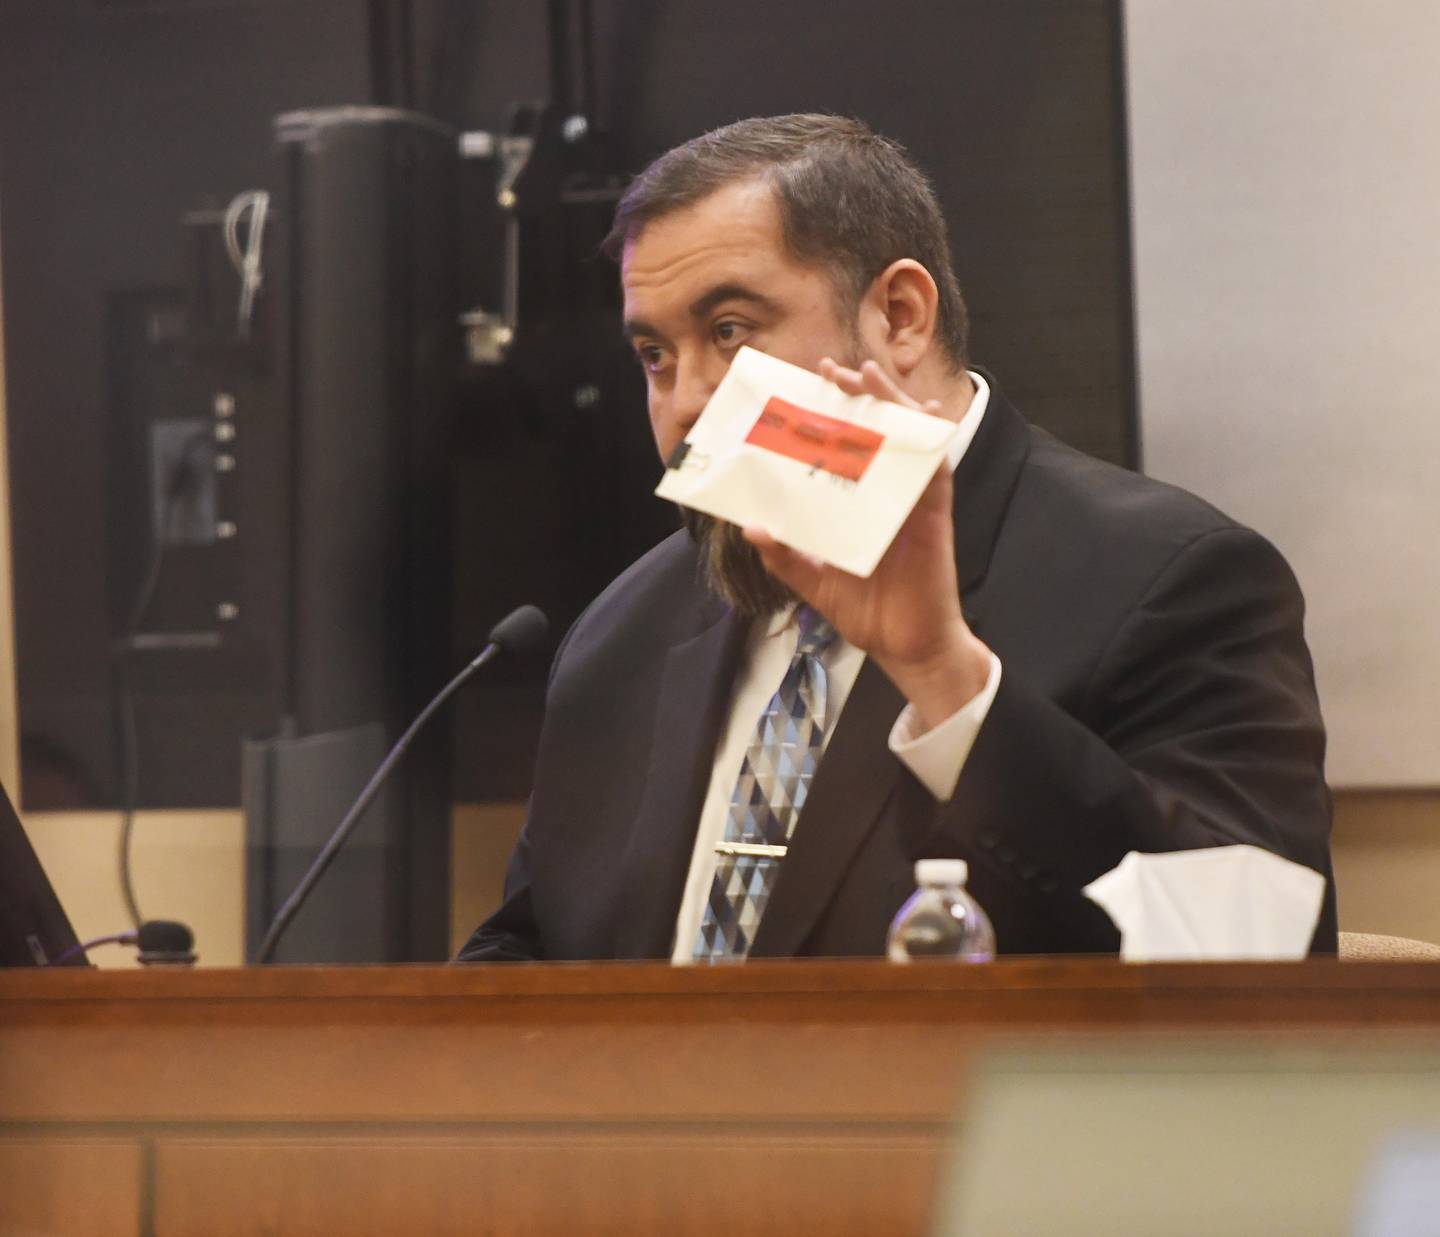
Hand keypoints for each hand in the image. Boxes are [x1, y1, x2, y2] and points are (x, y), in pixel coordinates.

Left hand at [744, 358, 991, 730]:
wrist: (905, 648)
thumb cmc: (868, 613)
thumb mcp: (813, 582)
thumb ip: (785, 555)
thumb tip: (750, 526)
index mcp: (858, 505)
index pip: (845, 449)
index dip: (831, 416)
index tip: (807, 386)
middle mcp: (886, 495)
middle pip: (878, 432)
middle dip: (860, 396)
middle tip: (832, 370)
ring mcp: (912, 502)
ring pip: (908, 439)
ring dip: (892, 404)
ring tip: (870, 376)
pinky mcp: (934, 517)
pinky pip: (935, 471)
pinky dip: (929, 442)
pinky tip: (921, 416)